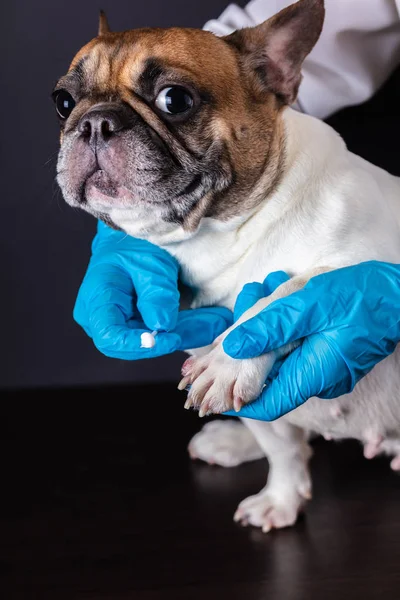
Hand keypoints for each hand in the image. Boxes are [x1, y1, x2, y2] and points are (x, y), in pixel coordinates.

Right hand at [74, 221, 231, 358]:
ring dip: (190, 331)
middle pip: (137, 343)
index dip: (138, 345)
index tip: (168, 338)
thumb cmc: (132, 243)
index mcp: (97, 302)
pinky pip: (164, 330)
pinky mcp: (140, 321)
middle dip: (177, 336)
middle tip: (211, 324)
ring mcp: (123, 322)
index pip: (111, 338)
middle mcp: (105, 318)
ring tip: (219, 319)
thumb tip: (163, 327)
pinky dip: (189, 325)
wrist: (131, 236)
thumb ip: (155, 294)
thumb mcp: (147, 262)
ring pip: (156, 339)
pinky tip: (213, 319)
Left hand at [223, 262, 399, 419]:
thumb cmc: (359, 299)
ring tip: (262, 293)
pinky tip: (284, 300)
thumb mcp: (308, 306)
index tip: (217, 381)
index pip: (267, 404)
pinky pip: (301, 351)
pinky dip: (285, 330)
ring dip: (268, 332)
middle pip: (272, 376)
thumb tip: (232, 345)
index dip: (239, 396)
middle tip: (241, 313)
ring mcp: (329, 371)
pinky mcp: (334, 358)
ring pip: (285, 359)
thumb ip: (269, 326)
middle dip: (251, 348)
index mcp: (313, 375)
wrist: (398, 296)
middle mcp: (320, 381)